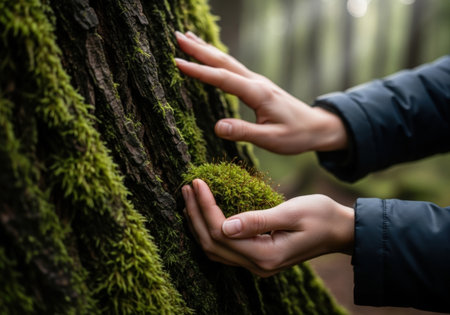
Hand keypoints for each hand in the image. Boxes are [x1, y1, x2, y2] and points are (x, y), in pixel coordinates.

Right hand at [175, 31, 347, 153]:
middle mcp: (256, 82)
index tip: (177, 61)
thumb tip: (216, 127)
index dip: (199, 71)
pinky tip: (211, 56)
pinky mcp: (257, 86)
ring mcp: (257, 82)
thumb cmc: (296, 135)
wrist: (317, 127)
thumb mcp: (271, 140)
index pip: (222, 78)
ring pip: (228, 61)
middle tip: (177, 36)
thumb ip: (244, 133)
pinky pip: (233, 68)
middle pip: (223, 61)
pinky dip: (218, 59)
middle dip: (199, 49)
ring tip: (188, 37)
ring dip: (207, 49)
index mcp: (257, 93)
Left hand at [182, 179, 353, 276]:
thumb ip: (258, 221)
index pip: (221, 232)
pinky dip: (210, 230)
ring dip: (198, 223)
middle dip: (195, 214)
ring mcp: (257, 264)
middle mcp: (257, 265)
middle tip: (187, 187)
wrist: (340, 230)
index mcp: (265, 254)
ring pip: (215, 248)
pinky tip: (205, 213)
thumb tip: (225, 226)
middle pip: (212, 243)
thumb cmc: (320, 216)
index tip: (198, 181)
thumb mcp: (291, 213)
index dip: (205, 206)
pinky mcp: (258, 256)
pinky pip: (225, 248)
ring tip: (190, 198)